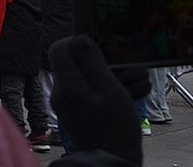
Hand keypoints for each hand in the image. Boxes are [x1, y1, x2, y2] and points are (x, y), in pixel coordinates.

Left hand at [49, 35, 141, 165]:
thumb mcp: (111, 92)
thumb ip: (93, 63)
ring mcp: (64, 103)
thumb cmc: (116, 129)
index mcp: (67, 85)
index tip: (101, 49)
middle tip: (127, 73)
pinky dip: (102, 90)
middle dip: (99, 62)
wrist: (111, 162)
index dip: (78, 43)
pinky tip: (125, 97)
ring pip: (80, 77)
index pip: (59, 48)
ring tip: (133, 87)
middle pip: (71, 62)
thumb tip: (79, 38)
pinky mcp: (72, 111)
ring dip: (105, 77)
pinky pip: (84, 91)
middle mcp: (59, 92)